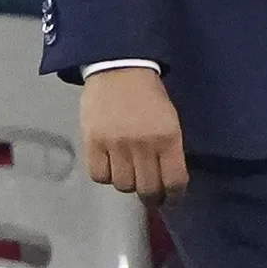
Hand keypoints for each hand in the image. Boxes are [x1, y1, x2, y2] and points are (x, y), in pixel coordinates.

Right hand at [82, 67, 188, 203]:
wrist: (118, 67)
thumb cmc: (149, 95)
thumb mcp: (170, 120)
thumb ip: (170, 150)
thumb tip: (169, 182)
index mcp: (168, 137)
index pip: (174, 182)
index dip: (174, 197)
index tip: (171, 200)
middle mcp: (143, 145)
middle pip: (148, 189)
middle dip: (151, 198)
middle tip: (150, 195)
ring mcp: (116, 145)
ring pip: (123, 185)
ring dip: (128, 184)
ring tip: (128, 173)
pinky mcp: (93, 142)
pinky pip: (99, 175)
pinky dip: (106, 176)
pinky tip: (110, 166)